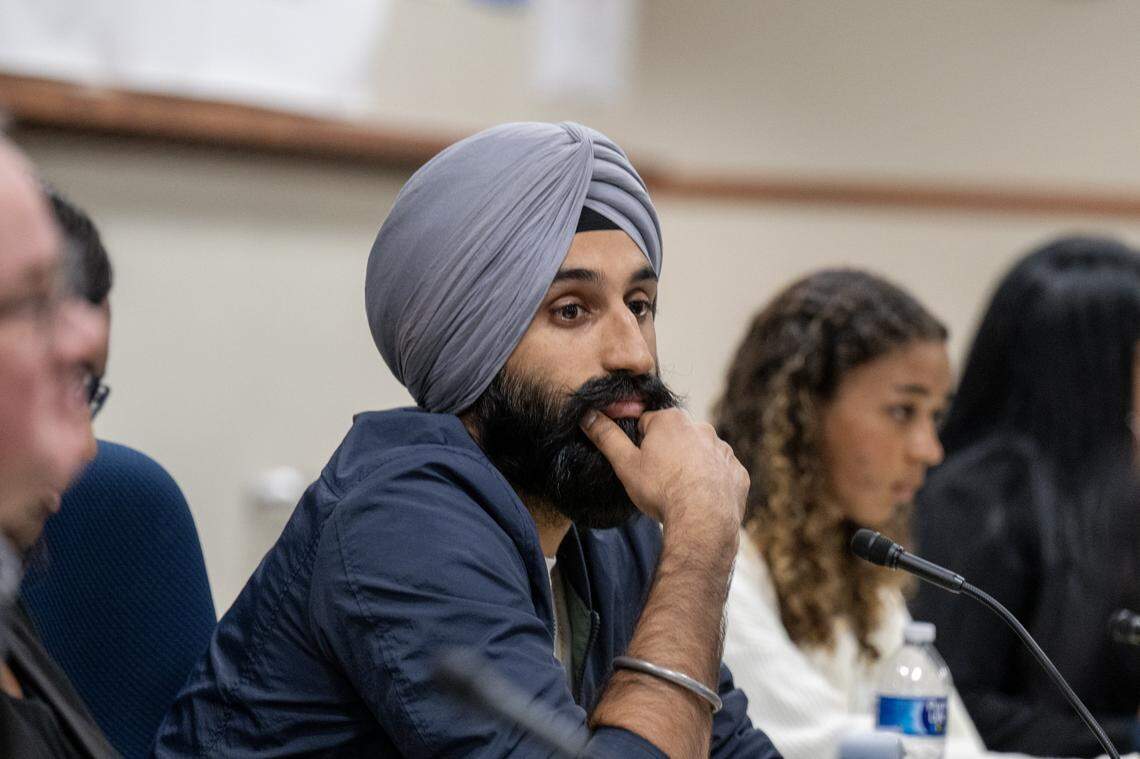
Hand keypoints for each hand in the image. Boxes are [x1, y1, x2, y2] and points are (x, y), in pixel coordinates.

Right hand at [580, 408, 747, 538]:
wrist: (703, 521)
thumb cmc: (661, 490)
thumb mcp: (625, 464)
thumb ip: (606, 436)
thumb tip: (587, 414)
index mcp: (672, 419)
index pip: (647, 423)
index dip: (638, 444)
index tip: (639, 465)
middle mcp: (701, 428)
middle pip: (675, 437)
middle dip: (665, 453)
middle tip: (657, 480)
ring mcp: (723, 450)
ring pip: (699, 454)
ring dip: (689, 466)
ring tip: (679, 492)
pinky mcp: (738, 472)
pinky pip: (720, 473)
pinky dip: (711, 482)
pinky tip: (700, 499)